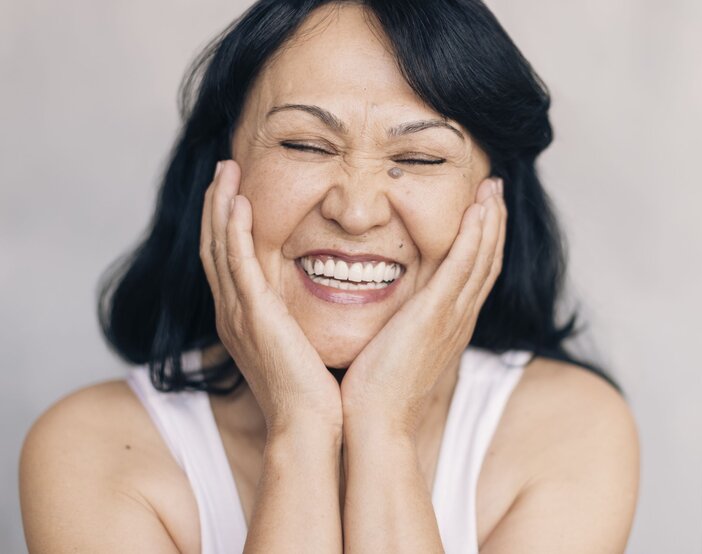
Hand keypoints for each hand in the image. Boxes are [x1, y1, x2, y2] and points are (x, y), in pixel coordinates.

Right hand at [200, 160, 342, 436]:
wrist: (309, 425)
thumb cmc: (310, 391)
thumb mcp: (296, 347)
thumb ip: (293, 321)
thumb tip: (308, 305)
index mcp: (241, 319)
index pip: (226, 261)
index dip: (225, 224)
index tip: (235, 192)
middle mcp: (231, 313)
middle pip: (214, 247)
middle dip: (216, 205)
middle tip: (223, 169)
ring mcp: (238, 314)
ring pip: (220, 247)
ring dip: (221, 206)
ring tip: (226, 170)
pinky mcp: (254, 315)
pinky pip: (238, 263)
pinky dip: (234, 231)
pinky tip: (239, 202)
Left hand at [340, 177, 506, 435]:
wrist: (375, 423)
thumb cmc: (374, 391)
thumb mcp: (392, 349)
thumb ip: (397, 325)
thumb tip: (387, 311)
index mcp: (449, 325)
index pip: (474, 274)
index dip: (481, 241)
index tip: (481, 210)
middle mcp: (458, 319)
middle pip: (487, 261)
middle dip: (493, 222)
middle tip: (495, 188)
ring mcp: (452, 317)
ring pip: (482, 258)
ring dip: (490, 220)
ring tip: (493, 188)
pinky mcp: (437, 315)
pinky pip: (464, 266)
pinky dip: (475, 236)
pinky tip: (478, 209)